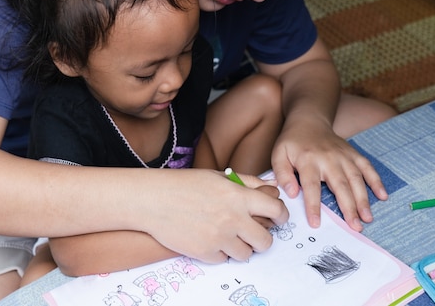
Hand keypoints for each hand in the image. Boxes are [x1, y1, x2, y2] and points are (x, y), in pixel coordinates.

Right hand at [142, 169, 288, 263]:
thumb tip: (270, 188)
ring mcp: (219, 238)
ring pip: (246, 254)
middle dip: (262, 238)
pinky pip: (224, 259)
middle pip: (265, 241)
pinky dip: (219, 252)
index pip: (276, 210)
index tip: (278, 218)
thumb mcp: (217, 176)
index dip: (281, 215)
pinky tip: (208, 238)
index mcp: (238, 196)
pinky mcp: (206, 253)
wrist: (152, 200)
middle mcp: (233, 219)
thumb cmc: (182, 185)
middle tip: (253, 234)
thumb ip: (246, 183)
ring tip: (226, 235)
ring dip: (240, 247)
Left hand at [271, 117, 386, 231]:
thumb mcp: (278, 155)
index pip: (310, 186)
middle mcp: (328, 159)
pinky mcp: (354, 154)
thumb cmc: (292, 142)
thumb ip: (282, 174)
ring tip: (367, 218)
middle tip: (355, 227)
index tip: (316, 223)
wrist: (308, 121)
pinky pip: (367, 167)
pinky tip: (383, 196)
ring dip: (363, 199)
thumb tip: (291, 193)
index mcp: (308, 160)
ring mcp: (344, 156)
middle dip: (348, 207)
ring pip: (356, 179)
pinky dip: (376, 181)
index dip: (313, 205)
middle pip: (340, 185)